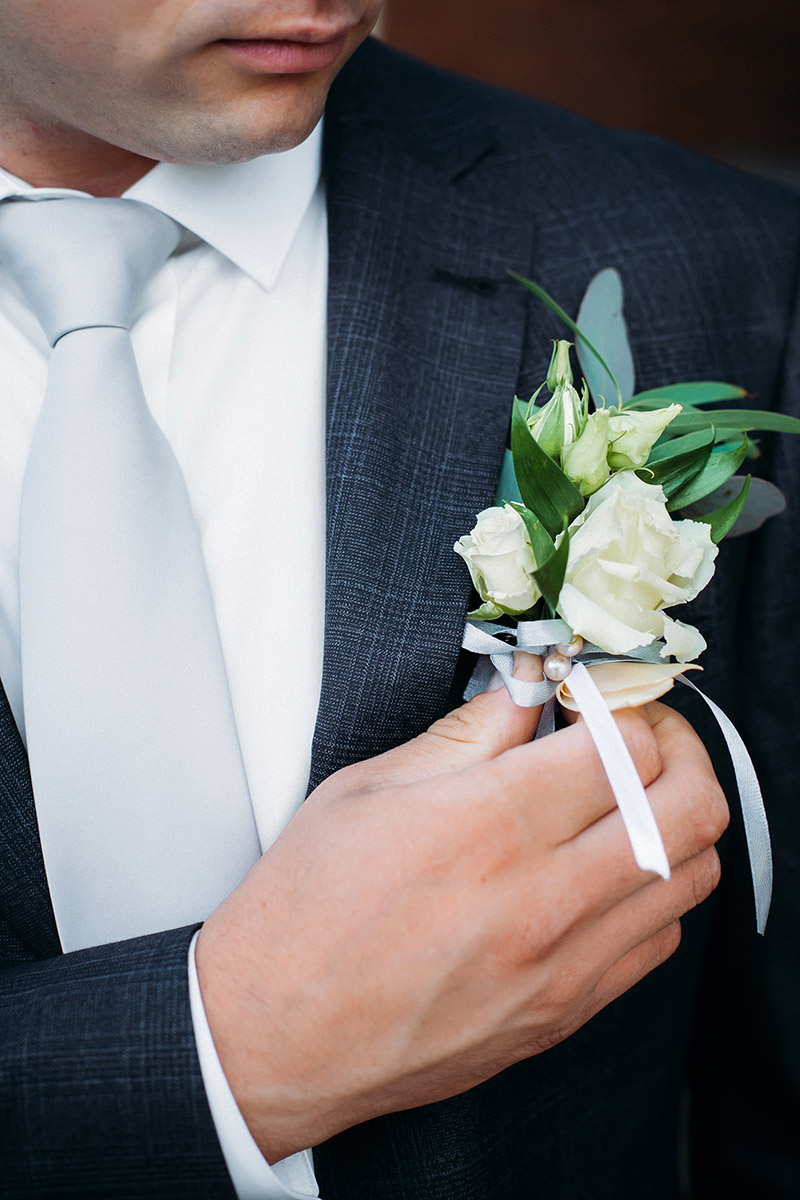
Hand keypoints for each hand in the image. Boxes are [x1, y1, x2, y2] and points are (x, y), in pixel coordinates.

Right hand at [195, 656, 727, 1161]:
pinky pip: (660, 938)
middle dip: (681, 746)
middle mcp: (545, 896)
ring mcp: (565, 964)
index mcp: (490, 823)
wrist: (274, 1037)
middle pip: (691, 804)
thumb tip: (529, 686)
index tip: (598, 693)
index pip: (624, 742)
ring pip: (693, 872)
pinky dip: (655, 887)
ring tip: (631, 794)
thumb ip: (468, 732)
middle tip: (641, 729)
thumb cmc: (305, 909)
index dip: (624, 700)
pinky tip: (607, 867)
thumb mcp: (368, 788)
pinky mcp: (568, 1011)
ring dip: (677, 815)